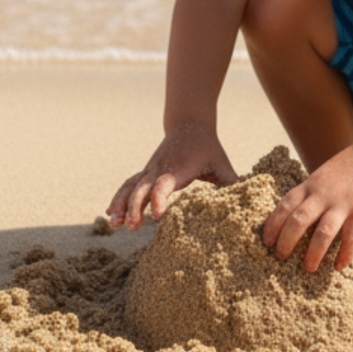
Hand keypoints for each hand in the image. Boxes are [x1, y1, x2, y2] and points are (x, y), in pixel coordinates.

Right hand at [106, 124, 237, 231]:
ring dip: (121, 204)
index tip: (156, 217)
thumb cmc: (209, 148)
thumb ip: (231, 184)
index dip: (159, 199)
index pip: (165, 184)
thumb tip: (242, 205)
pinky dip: (118, 198)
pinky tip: (110, 214)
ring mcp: (150, 169)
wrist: (189, 124)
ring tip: (114, 224)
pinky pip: (128, 184)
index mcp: (179, 168)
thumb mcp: (222, 164)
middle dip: (135, 207)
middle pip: (142, 188)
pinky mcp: (146, 172)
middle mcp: (160, 168)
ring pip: (130, 186)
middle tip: (133, 226)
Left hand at [262, 142, 352, 272]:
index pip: (285, 205)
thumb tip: (292, 222)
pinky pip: (351, 238)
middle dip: (287, 241)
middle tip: (281, 257)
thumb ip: (308, 195)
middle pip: (298, 220)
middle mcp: (323, 195)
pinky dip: (344, 254)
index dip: (273, 224)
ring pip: (323, 232)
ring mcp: (343, 203)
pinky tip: (338, 266)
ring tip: (308, 268)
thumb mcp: (321, 176)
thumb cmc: (345, 169)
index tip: (266, 241)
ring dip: (313, 253)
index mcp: (310, 185)